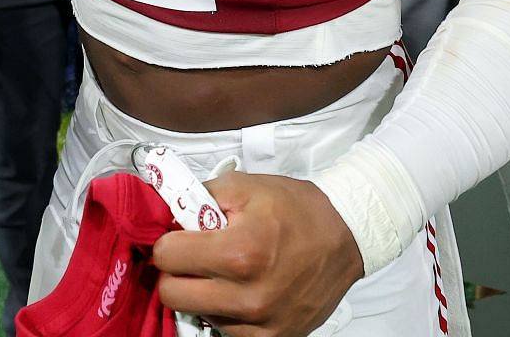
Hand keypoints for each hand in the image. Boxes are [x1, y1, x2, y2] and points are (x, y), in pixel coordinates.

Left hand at [151, 172, 365, 336]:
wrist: (345, 235)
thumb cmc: (298, 211)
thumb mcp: (244, 186)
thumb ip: (197, 197)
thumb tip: (164, 211)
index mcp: (240, 252)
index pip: (166, 257)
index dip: (166, 241)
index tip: (177, 236)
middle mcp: (249, 296)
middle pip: (172, 295)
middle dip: (175, 271)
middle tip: (192, 256)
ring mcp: (261, 323)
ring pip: (196, 315)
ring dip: (200, 293)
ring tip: (223, 270)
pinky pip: (225, 331)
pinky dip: (223, 311)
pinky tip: (238, 290)